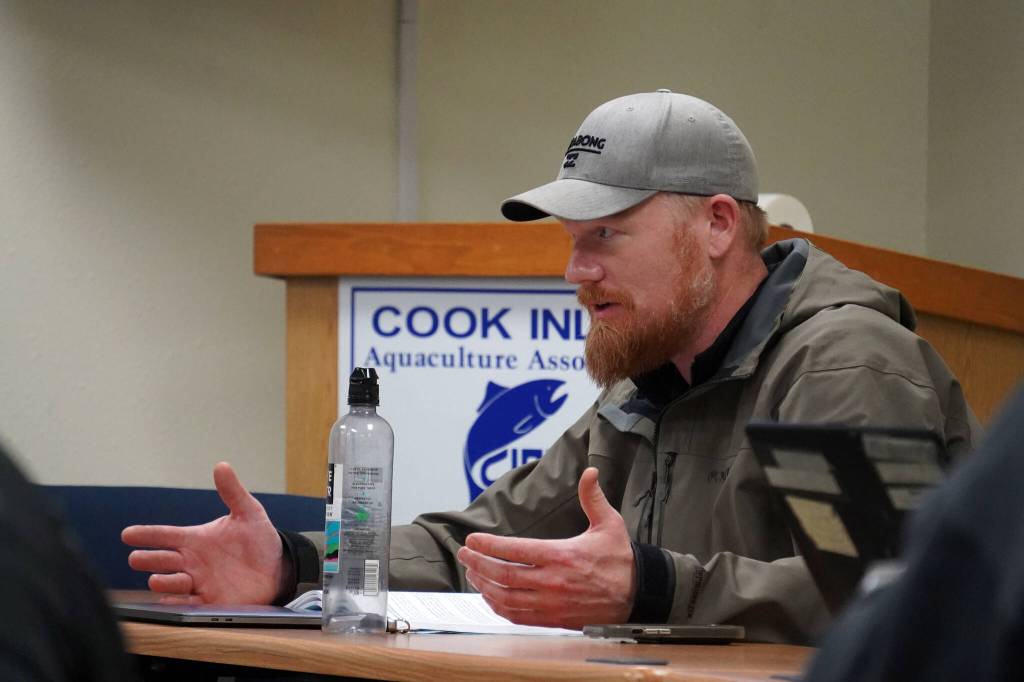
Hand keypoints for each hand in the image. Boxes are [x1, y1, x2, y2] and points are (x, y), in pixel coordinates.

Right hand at [121, 462, 287, 604]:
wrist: (277, 566)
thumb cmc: (258, 539)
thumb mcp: (248, 512)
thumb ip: (232, 491)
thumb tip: (222, 465)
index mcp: (195, 539)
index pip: (165, 536)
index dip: (146, 535)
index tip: (127, 534)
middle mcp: (192, 561)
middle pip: (162, 560)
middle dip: (148, 559)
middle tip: (136, 558)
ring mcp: (198, 582)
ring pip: (172, 582)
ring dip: (163, 581)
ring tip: (155, 579)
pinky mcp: (209, 601)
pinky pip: (189, 603)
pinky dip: (178, 603)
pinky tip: (170, 600)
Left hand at [456, 467, 634, 628]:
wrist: (638, 595)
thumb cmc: (620, 559)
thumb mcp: (609, 524)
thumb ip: (593, 498)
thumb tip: (589, 472)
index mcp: (562, 555)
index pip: (515, 550)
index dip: (489, 545)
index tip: (472, 539)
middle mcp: (552, 581)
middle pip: (503, 574)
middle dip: (478, 564)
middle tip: (464, 554)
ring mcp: (550, 603)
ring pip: (506, 597)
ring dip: (484, 585)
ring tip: (472, 573)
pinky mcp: (552, 619)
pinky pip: (517, 616)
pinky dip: (498, 606)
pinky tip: (490, 595)